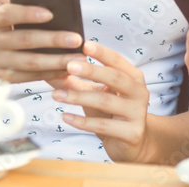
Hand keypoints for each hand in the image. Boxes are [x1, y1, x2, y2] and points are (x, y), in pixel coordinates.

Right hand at [0, 0, 83, 81]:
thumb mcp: (0, 5)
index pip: (8, 14)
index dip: (28, 14)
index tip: (50, 13)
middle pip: (25, 40)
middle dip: (53, 40)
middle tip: (77, 39)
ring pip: (30, 63)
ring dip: (56, 61)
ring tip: (79, 59)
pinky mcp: (4, 78)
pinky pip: (30, 77)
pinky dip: (50, 74)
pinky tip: (68, 70)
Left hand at [49, 42, 152, 162]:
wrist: (130, 143)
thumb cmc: (110, 113)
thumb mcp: (94, 94)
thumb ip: (76, 82)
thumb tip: (49, 68)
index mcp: (133, 78)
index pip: (118, 61)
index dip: (102, 53)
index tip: (85, 45)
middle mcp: (139, 92)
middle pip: (115, 78)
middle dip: (91, 70)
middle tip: (69, 66)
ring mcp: (137, 113)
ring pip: (105, 102)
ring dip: (79, 97)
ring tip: (57, 95)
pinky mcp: (131, 133)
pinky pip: (102, 126)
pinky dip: (81, 121)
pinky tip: (65, 116)